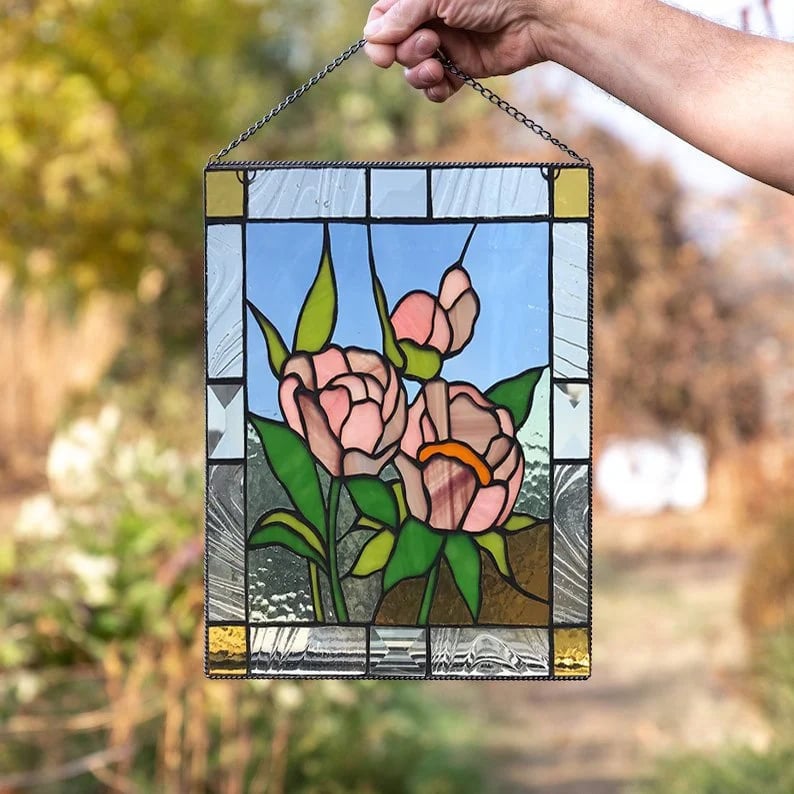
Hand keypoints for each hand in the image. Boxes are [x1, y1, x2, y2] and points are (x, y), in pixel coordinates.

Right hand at [363, 0, 558, 101]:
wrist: (534, 16)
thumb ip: (402, 14)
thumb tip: (373, 37)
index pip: (382, 18)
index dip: (377, 38)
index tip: (382, 54)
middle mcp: (429, 20)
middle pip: (395, 47)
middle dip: (406, 52)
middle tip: (430, 43)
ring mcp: (445, 45)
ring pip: (412, 71)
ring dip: (419, 74)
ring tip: (438, 67)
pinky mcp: (460, 69)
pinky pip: (435, 89)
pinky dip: (435, 91)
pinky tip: (445, 84)